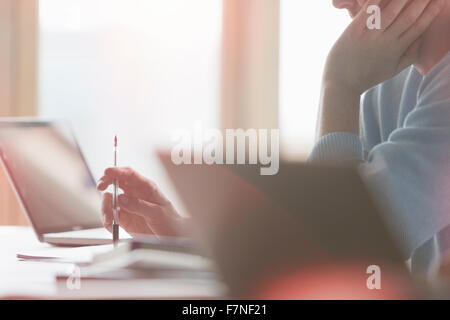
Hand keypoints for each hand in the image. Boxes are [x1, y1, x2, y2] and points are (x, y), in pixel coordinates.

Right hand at [97, 167, 182, 236]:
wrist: (173, 237)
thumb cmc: (171, 221)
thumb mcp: (158, 212)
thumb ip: (139, 205)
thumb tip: (121, 199)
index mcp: (146, 188)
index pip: (130, 174)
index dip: (118, 171)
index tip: (108, 171)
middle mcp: (135, 195)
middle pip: (116, 182)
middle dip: (106, 182)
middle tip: (101, 186)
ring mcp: (129, 206)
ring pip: (110, 199)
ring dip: (105, 205)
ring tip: (109, 216)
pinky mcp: (124, 219)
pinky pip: (110, 215)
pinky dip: (106, 219)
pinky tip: (110, 223)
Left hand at [324, 0, 443, 94]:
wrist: (340, 85)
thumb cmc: (366, 77)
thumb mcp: (392, 70)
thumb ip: (409, 56)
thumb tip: (423, 41)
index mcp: (396, 49)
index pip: (419, 26)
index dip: (431, 12)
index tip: (441, 1)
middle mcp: (385, 41)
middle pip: (409, 16)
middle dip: (422, 1)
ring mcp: (369, 35)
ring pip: (392, 10)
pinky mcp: (354, 31)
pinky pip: (369, 11)